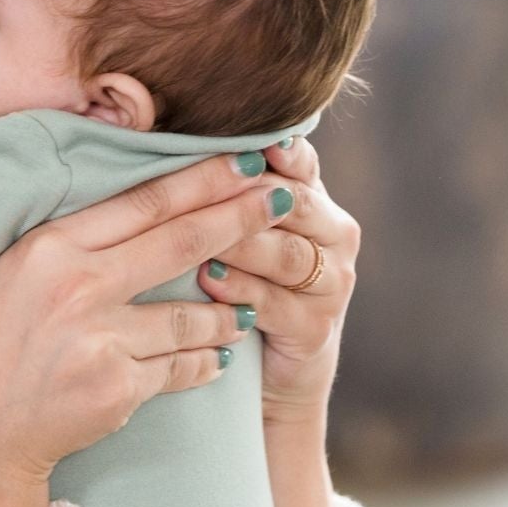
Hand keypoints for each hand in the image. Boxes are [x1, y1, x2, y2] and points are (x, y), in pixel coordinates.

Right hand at [0, 152, 296, 506]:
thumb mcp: (2, 274)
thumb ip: (61, 241)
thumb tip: (123, 204)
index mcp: (47, 247)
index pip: (142, 200)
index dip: (202, 177)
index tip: (245, 158)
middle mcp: (78, 286)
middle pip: (180, 240)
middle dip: (242, 216)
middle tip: (283, 198)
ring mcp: (102, 339)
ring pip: (191, 311)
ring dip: (230, 306)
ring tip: (251, 304)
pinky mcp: (119, 388)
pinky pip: (182, 366)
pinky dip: (205, 361)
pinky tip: (220, 356)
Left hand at [195, 135, 357, 427]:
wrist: (274, 369)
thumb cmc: (244, 282)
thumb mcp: (243, 232)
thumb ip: (229, 189)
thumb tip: (171, 137)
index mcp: (317, 202)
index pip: (303, 164)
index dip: (283, 151)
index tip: (258, 139)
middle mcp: (335, 237)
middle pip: (297, 205)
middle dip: (250, 197)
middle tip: (208, 188)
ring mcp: (332, 284)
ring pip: (288, 254)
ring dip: (243, 245)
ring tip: (203, 240)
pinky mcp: (316, 328)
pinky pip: (277, 304)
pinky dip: (242, 292)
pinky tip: (210, 283)